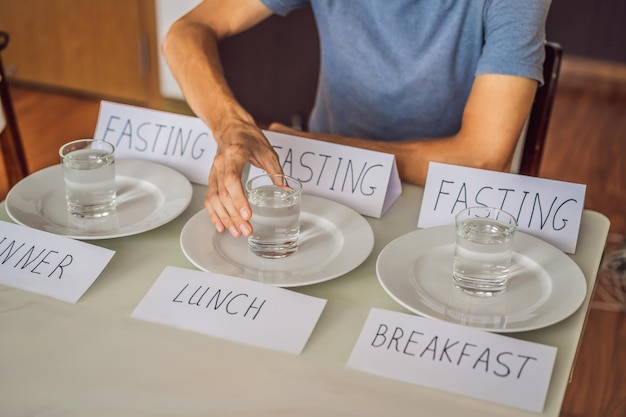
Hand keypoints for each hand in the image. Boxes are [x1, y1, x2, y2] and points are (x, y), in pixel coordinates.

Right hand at [204, 121, 282, 237]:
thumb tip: (286, 189)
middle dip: (234, 215)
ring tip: (237, 232)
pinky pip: (209, 199)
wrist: (231, 128)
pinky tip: (221, 226)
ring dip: (225, 218)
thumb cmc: (248, 137)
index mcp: (234, 155)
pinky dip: (214, 214)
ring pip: (214, 199)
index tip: (248, 214)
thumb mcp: (267, 151)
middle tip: (247, 229)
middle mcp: (221, 164)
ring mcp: (214, 172)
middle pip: (223, 194)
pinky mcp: (212, 179)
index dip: (238, 199)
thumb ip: (276, 171)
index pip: (232, 179)